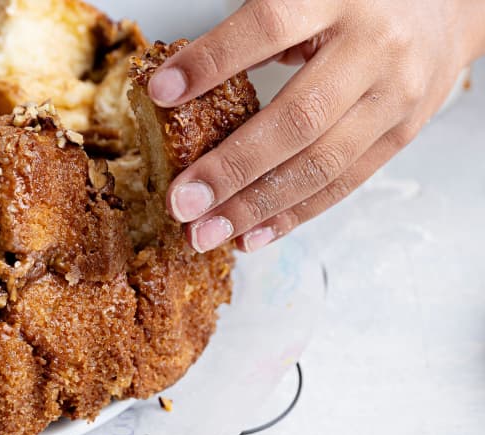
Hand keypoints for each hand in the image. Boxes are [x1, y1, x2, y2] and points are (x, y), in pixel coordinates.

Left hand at [148, 0, 484, 252]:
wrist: (449, 5)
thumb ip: (257, 30)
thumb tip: (181, 84)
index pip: (268, 26)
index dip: (212, 62)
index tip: (161, 93)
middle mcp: (374, 49)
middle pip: (296, 119)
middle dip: (231, 169)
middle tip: (182, 203)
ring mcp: (394, 98)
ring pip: (320, 164)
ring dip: (256, 207)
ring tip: (207, 233)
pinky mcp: (401, 135)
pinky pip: (342, 185)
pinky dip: (293, 215)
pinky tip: (252, 235)